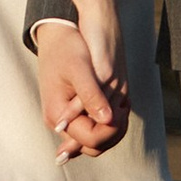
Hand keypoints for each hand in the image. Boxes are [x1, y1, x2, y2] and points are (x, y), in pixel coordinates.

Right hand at [35, 20, 128, 159]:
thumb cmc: (67, 47)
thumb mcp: (80, 68)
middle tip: (124, 107)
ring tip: (122, 106)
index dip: (111, 129)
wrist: (56, 33)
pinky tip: (116, 107)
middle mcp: (59, 122)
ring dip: (111, 129)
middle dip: (112, 133)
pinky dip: (107, 123)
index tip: (122, 107)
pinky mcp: (71, 112)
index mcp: (57, 114)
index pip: (91, 140)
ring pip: (95, 142)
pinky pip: (92, 129)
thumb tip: (108, 120)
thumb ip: (91, 96)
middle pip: (93, 146)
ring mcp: (64, 119)